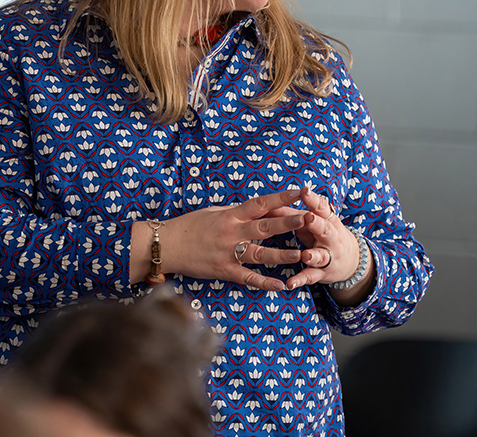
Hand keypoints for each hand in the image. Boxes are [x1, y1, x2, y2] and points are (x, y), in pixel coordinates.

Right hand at [133, 189, 308, 291]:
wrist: (167, 245)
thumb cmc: (190, 225)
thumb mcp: (214, 212)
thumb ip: (236, 212)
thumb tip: (257, 208)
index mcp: (230, 215)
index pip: (260, 203)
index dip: (281, 197)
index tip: (299, 192)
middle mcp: (232, 232)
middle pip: (265, 227)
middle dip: (288, 223)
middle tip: (309, 218)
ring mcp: (228, 253)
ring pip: (260, 254)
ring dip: (281, 255)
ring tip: (301, 254)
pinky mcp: (224, 271)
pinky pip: (248, 278)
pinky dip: (265, 282)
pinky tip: (281, 285)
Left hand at [266, 186, 363, 290]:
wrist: (349, 260)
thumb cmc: (322, 234)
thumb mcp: (312, 223)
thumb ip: (292, 214)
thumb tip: (269, 204)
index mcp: (328, 220)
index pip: (321, 207)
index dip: (313, 199)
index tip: (305, 190)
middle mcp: (331, 237)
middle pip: (324, 229)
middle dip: (316, 224)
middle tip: (308, 218)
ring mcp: (328, 256)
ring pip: (321, 255)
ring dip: (312, 255)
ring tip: (305, 255)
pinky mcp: (322, 273)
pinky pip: (311, 276)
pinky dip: (301, 280)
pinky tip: (290, 284)